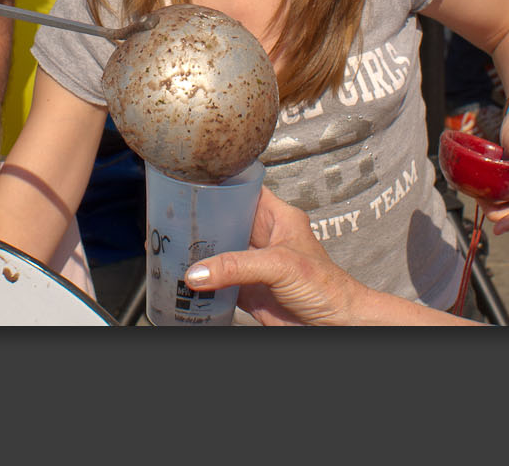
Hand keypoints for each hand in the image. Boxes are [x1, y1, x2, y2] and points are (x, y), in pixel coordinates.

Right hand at [180, 189, 365, 325]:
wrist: (335, 324)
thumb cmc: (328, 287)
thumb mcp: (281, 265)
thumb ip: (238, 266)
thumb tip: (199, 271)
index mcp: (278, 218)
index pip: (245, 191)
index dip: (222, 186)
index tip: (195, 184)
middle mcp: (265, 238)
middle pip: (225, 222)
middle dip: (202, 223)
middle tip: (175, 222)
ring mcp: (255, 265)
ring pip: (219, 253)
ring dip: (200, 254)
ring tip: (173, 248)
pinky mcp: (249, 290)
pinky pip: (219, 283)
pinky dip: (203, 283)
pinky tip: (188, 280)